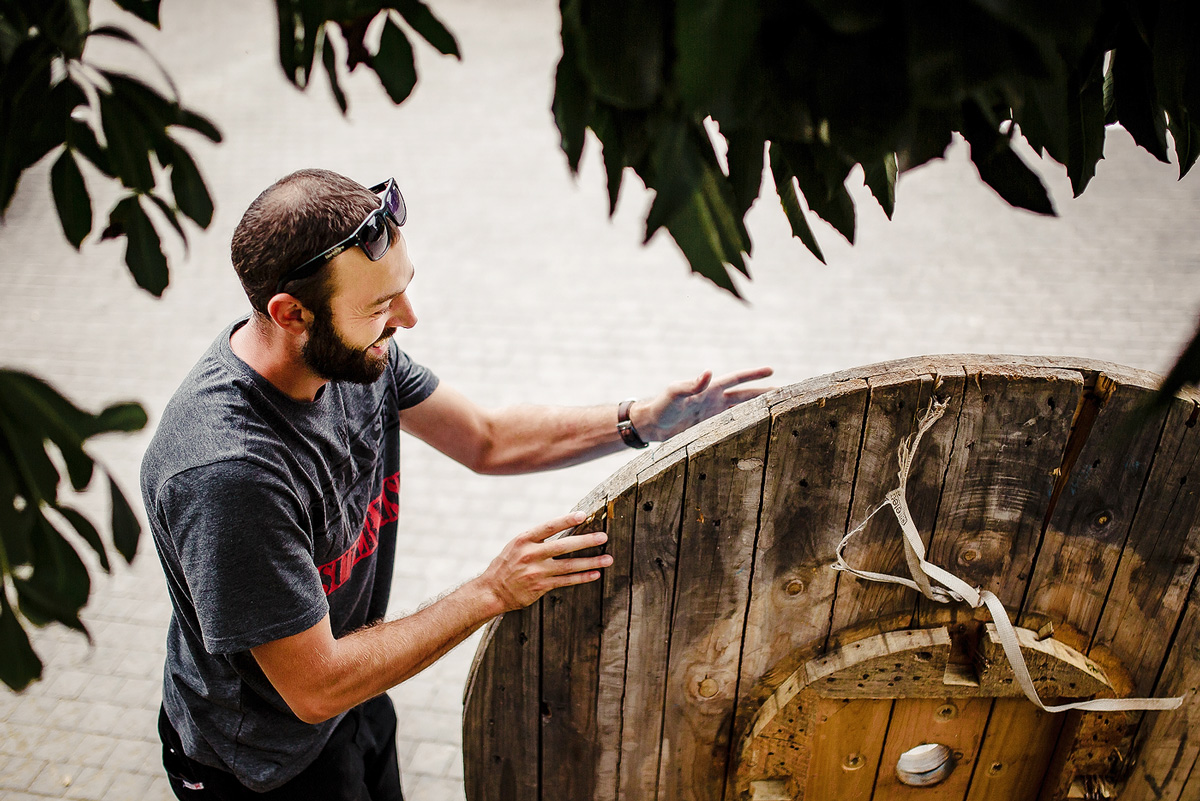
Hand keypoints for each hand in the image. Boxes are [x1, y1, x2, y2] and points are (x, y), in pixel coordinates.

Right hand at [479, 512, 610, 611]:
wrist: (492, 590)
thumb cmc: (507, 563)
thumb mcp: (517, 545)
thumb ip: (537, 538)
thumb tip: (564, 526)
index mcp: (524, 540)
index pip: (548, 527)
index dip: (566, 520)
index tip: (583, 515)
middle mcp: (530, 555)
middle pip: (563, 546)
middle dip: (586, 541)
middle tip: (604, 537)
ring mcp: (536, 572)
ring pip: (569, 566)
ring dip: (590, 562)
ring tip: (608, 559)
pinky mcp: (541, 587)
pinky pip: (565, 581)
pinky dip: (582, 578)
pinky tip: (595, 574)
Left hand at [636, 367, 774, 441]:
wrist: (651, 424)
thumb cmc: (661, 406)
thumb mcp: (675, 393)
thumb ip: (691, 384)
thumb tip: (708, 371)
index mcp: (711, 389)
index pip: (737, 379)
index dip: (754, 375)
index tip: (772, 370)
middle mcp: (715, 401)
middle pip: (745, 395)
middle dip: (763, 393)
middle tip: (783, 393)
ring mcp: (713, 414)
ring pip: (741, 411)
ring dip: (756, 411)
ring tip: (774, 412)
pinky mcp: (709, 428)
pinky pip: (731, 427)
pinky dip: (744, 428)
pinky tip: (754, 432)